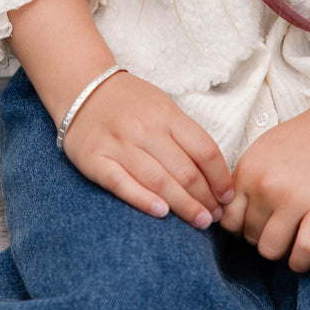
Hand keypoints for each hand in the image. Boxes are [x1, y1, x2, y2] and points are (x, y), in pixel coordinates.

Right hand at [62, 70, 235, 229]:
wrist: (82, 87)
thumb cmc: (131, 103)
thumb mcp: (163, 107)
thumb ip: (185, 136)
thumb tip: (214, 175)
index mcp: (166, 115)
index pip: (204, 150)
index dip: (220, 178)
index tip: (227, 196)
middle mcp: (144, 128)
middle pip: (184, 170)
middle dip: (206, 198)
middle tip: (216, 217)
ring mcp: (118, 144)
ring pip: (158, 180)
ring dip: (184, 206)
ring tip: (200, 221)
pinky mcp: (94, 159)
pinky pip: (121, 183)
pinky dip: (143, 199)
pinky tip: (161, 213)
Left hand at [219, 101, 309, 270]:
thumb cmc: (309, 136)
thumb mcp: (265, 150)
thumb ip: (247, 179)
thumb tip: (231, 214)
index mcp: (249, 170)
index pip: (228, 220)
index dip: (241, 228)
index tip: (257, 226)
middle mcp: (266, 185)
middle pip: (249, 237)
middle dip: (263, 238)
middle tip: (281, 230)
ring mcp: (295, 198)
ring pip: (270, 250)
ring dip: (281, 251)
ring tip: (293, 240)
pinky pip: (303, 252)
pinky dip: (301, 262)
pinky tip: (304, 258)